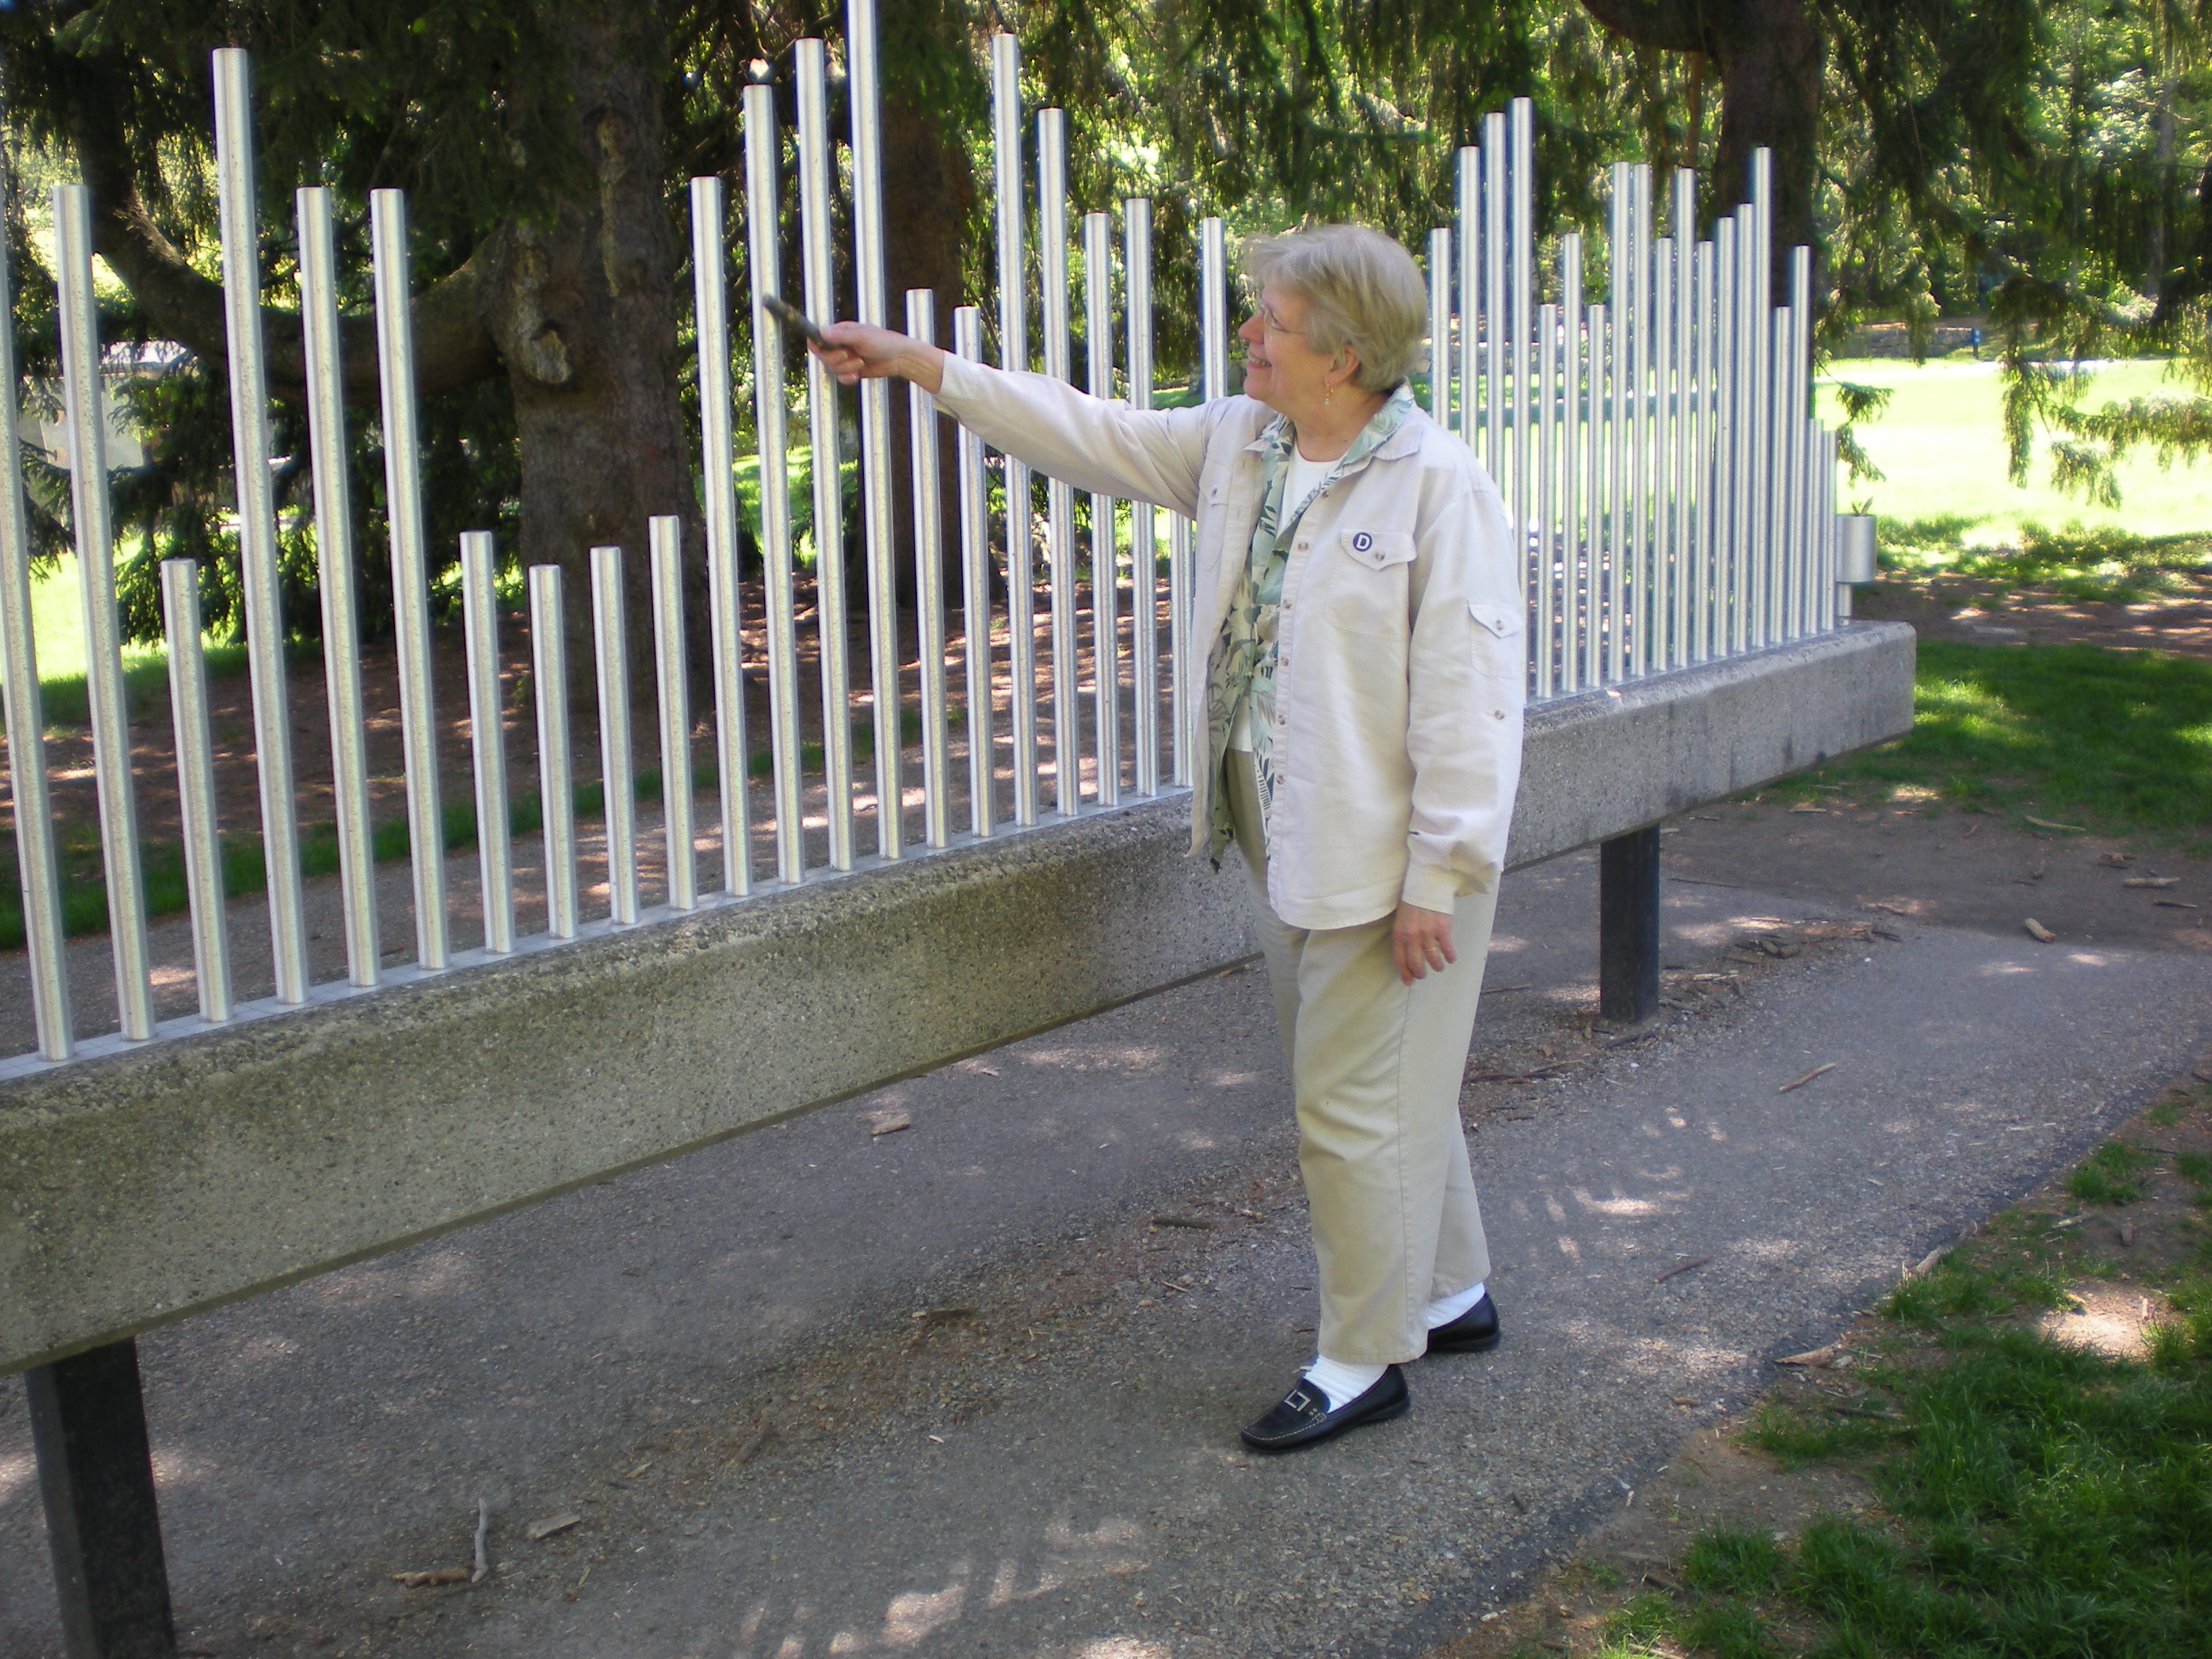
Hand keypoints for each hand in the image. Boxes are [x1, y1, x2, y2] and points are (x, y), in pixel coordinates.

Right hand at [811, 321, 945, 392]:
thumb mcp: (862, 337)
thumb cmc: (884, 342)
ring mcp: (846, 358)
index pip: (818, 338)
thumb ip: (842, 336)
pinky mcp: (851, 370)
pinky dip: (847, 378)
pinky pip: (840, 378)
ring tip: (860, 363)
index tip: (823, 351)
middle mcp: (840, 344)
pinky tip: (856, 376)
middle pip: (823, 356)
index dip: (817, 346)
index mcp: (840, 331)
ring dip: (845, 368)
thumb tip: (821, 332)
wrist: (899, 358)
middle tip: (847, 355)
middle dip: (834, 359)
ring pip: (832, 368)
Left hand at [1392, 900, 1454, 984]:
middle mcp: (1412, 936)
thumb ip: (1403, 937)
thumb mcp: (1401, 920)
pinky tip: (1450, 958)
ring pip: (1433, 959)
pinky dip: (1450, 957)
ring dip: (1437, 966)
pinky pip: (1447, 949)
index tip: (1409, 982)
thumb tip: (1408, 957)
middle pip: (1417, 964)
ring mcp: (1428, 933)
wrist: (1427, 884)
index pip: (1401, 960)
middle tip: (1424, 975)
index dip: (1405, 974)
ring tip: (1439, 966)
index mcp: (1399, 933)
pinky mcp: (1442, 929)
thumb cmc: (1412, 902)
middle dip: (1421, 973)